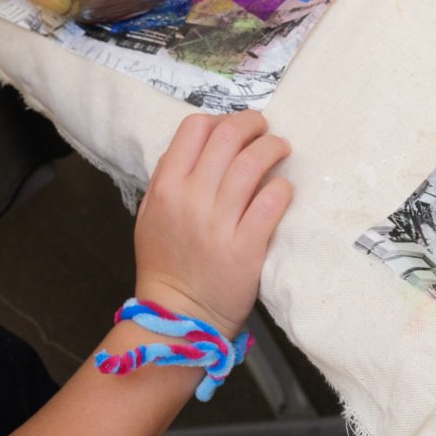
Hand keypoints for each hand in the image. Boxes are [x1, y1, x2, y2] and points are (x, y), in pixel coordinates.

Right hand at [132, 112, 293, 336]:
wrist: (178, 316)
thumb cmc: (166, 262)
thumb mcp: (151, 214)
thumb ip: (169, 176)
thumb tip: (199, 142)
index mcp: (166, 187)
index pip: (195, 128)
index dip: (221, 119)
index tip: (236, 130)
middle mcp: (190, 199)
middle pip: (228, 136)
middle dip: (254, 125)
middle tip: (266, 132)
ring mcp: (218, 223)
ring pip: (253, 162)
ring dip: (274, 148)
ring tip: (281, 151)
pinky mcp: (246, 247)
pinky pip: (272, 201)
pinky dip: (282, 187)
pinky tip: (284, 189)